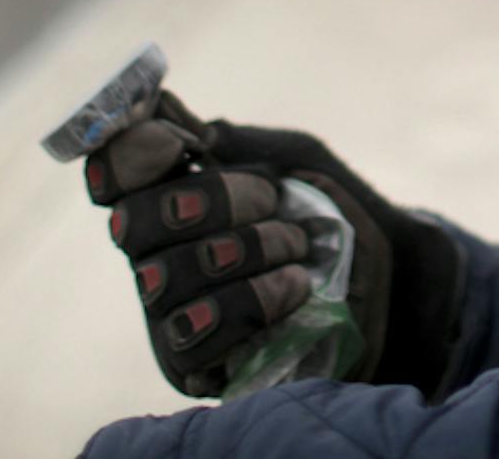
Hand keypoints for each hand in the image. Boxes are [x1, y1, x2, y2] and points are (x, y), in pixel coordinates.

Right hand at [86, 93, 456, 396]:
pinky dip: (251, 304)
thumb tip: (193, 133)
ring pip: (166, 280)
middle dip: (210, 201)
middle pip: (132, 224)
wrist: (386, 280)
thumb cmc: (332, 215)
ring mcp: (168, 312)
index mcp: (172, 199)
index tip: (169, 141)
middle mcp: (156, 255)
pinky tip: (295, 288)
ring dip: (245, 252)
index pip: (112, 176)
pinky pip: (191, 340)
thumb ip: (245, 143)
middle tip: (269, 198)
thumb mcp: (299, 162)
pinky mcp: (192, 365)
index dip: (125, 155)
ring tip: (297, 247)